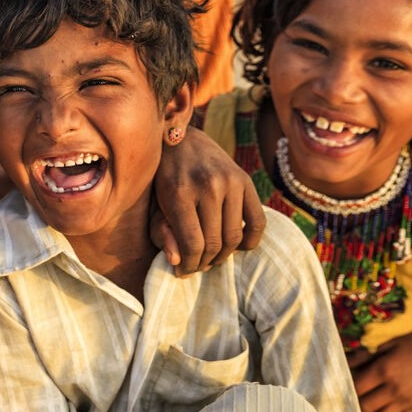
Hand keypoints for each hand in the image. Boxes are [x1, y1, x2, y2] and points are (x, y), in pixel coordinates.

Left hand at [150, 127, 265, 273]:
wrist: (179, 140)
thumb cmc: (162, 178)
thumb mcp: (153, 204)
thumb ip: (163, 233)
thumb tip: (178, 263)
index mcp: (180, 193)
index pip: (193, 244)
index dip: (188, 265)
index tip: (182, 271)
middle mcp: (208, 186)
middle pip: (214, 244)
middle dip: (204, 262)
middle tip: (197, 265)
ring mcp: (230, 182)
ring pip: (234, 237)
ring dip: (224, 255)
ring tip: (212, 256)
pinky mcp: (245, 180)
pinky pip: (257, 222)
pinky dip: (249, 241)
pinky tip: (236, 245)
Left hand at [349, 331, 411, 411]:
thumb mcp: (389, 345)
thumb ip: (366, 356)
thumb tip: (347, 360)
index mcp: (384, 370)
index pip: (356, 387)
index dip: (347, 386)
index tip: (342, 384)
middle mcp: (393, 388)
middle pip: (365, 405)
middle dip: (355, 401)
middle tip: (351, 396)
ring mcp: (406, 400)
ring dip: (370, 410)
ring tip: (365, 403)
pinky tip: (382, 407)